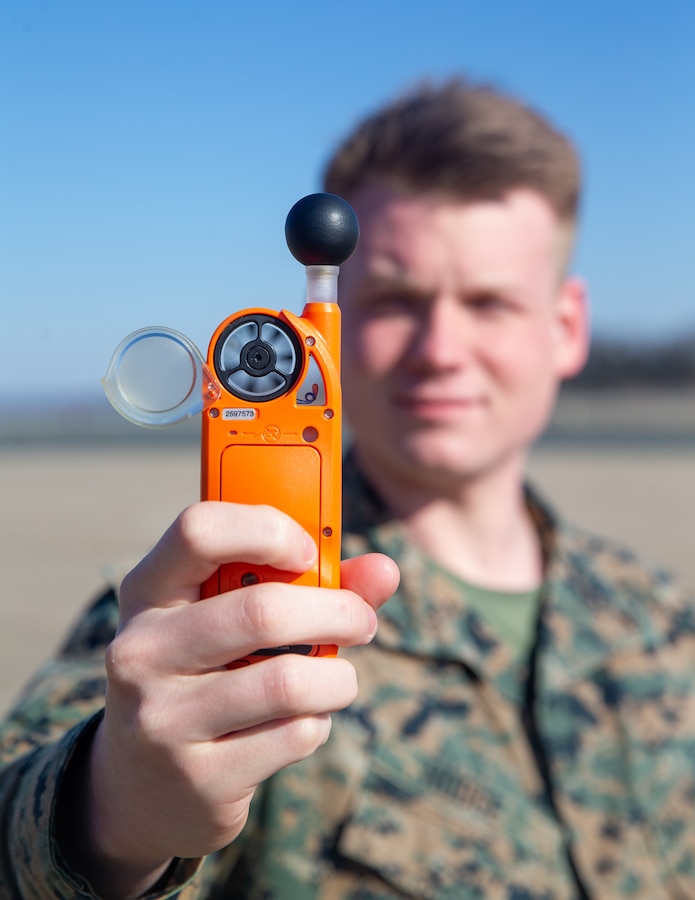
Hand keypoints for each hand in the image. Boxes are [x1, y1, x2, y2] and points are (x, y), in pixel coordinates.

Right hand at [71, 502, 397, 897]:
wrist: (142, 789)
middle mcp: (141, 652)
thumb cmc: (204, 675)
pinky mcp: (198, 778)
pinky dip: (318, 724)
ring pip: (289, 682)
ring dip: (338, 678)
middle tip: (363, 621)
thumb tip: (385, 569)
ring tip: (339, 679)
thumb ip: (310, 585)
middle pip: (262, 611)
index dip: (268, 530)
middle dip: (337, 612)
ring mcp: (163, 720)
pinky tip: (302, 723)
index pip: (199, 531)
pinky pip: (293, 736)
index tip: (310, 553)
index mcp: (146, 593)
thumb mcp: (226, 620)